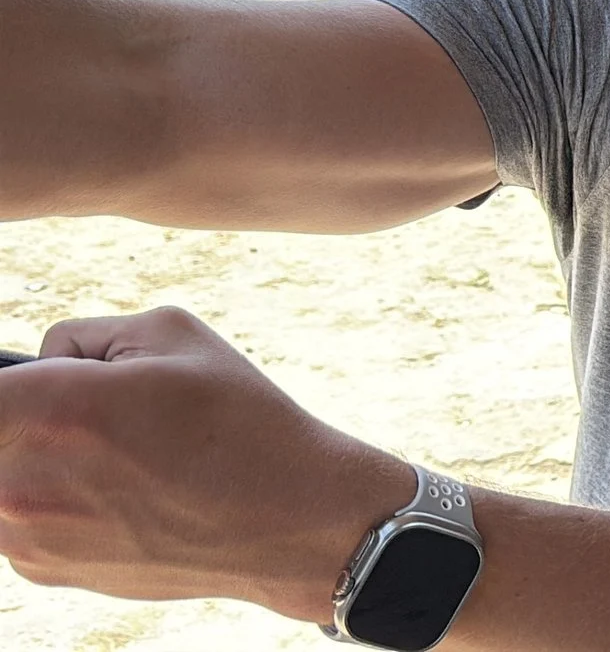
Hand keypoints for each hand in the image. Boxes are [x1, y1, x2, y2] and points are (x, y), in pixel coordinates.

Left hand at [0, 308, 406, 622]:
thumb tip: (38, 366)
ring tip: (116, 457)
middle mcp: (20, 482)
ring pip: (2, 474)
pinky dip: (53, 499)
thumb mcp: (170, 334)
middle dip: (28, 415)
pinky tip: (121, 495)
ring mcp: (26, 536)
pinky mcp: (41, 571)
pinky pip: (18, 516)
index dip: (17, 381)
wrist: (287, 519)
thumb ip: (79, 337)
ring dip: (33, 458)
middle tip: (96, 416)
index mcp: (51, 411)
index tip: (41, 388)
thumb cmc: (238, 420)